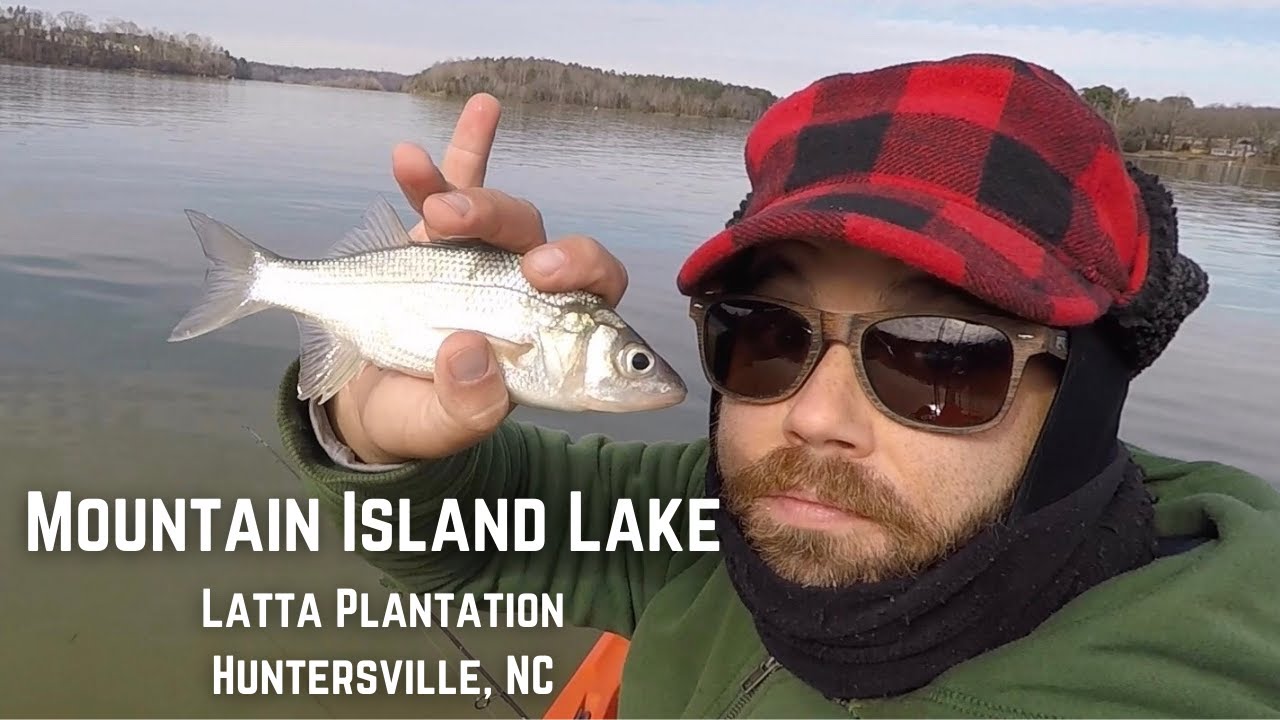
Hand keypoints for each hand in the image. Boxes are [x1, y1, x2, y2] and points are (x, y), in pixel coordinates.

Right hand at [324, 94, 629, 463]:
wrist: (368, 401)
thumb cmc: (420, 417)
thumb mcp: (438, 429)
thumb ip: (465, 407)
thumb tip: (471, 354)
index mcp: (554, 350)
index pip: (599, 310)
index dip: (589, 279)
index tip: (546, 273)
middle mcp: (533, 299)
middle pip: (558, 253)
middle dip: (543, 244)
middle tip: (516, 261)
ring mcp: (492, 261)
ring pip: (507, 218)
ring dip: (476, 204)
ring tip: (436, 211)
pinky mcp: (447, 237)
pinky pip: (465, 183)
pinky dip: (468, 149)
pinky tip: (482, 110)